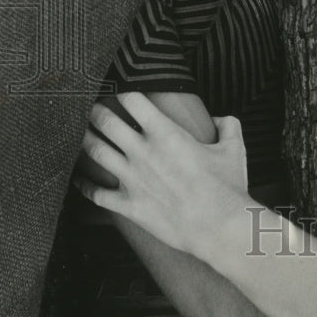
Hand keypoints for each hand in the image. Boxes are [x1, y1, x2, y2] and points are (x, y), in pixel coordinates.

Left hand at [75, 91, 249, 259]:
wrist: (219, 228)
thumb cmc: (227, 188)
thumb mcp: (235, 149)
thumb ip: (228, 125)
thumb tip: (220, 119)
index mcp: (166, 133)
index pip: (133, 100)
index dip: (123, 90)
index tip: (120, 88)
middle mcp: (143, 152)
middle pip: (107, 122)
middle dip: (95, 111)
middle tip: (91, 106)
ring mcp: (131, 179)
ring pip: (96, 152)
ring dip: (85, 138)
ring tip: (81, 132)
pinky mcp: (128, 205)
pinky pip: (97, 193)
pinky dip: (85, 185)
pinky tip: (81, 179)